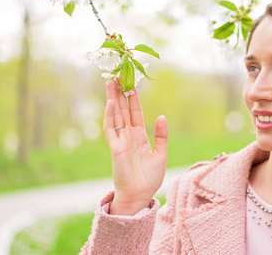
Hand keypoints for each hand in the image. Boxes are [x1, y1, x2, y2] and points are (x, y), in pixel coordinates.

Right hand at [103, 80, 167, 214]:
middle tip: (117, 76)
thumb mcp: (160, 154)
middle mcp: (128, 136)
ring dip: (112, 99)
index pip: (135, 113)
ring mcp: (120, 141)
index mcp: (139, 136)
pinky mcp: (114, 148)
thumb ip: (161, 136)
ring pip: (115, 115)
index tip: (132, 85)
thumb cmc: (150, 178)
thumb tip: (162, 117)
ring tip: (110, 83)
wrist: (139, 195)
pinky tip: (110, 104)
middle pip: (123, 110)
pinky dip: (110, 117)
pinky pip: (110, 130)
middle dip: (120, 94)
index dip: (133, 99)